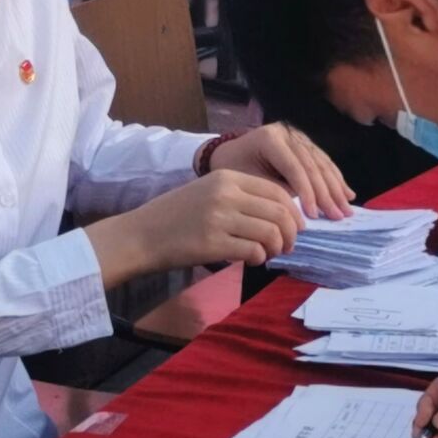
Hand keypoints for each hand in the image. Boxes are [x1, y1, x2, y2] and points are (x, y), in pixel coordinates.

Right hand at [88, 168, 302, 284]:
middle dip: (290, 232)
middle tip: (288, 245)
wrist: (140, 235)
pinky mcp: (213, 244)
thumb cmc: (175, 215)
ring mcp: (220, 218)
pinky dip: (260, 258)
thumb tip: (280, 213)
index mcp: (227, 177)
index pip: (276, 191)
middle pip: (279, 212)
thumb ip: (240, 196)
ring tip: (270, 254)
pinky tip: (253, 260)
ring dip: (277, 247)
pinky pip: (253, 251)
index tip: (297, 226)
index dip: (293, 211)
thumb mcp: (208, 191)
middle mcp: (226, 194)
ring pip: (270, 232)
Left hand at [211, 123, 354, 220]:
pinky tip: (347, 193)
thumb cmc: (234, 171)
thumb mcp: (248, 182)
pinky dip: (336, 179)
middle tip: (338, 216)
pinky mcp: (306, 143)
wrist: (227, 154)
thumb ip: (274, 192)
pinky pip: (324, 162)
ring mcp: (299, 136)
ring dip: (336, 188)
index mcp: (270, 139)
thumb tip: (300, 212)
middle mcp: (288, 133)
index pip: (294, 167)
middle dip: (327, 193)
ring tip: (346, 208)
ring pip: (322, 163)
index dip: (306, 192)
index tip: (314, 215)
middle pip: (312, 165)